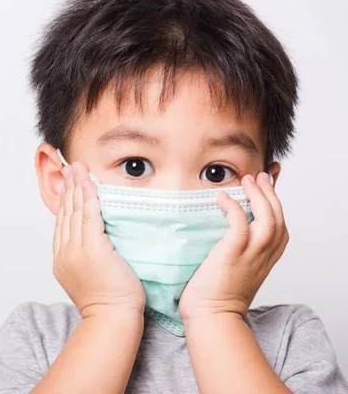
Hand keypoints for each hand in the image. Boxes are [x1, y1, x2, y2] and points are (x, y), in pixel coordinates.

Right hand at [53, 162, 145, 318]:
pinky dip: (89, 198)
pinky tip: (90, 184)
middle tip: (70, 167)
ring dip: (77, 187)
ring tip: (78, 169)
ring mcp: (76, 250)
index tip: (68, 184)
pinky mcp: (93, 249)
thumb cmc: (108, 302)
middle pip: (65, 213)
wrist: (111, 318)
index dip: (64, 201)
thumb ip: (86, 256)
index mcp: (62, 259)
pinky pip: (89, 217)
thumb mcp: (89, 276)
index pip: (62, 223)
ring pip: (75, 212)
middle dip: (68, 188)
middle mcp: (65, 252)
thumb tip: (96, 241)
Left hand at [179, 172, 288, 321]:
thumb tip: (225, 229)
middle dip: (271, 194)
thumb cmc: (216, 295)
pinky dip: (235, 208)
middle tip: (260, 176)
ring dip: (259, 197)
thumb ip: (237, 249)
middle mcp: (263, 256)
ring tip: (248, 180)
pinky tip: (223, 198)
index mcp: (265, 259)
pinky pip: (240, 225)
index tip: (268, 184)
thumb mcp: (234, 268)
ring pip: (267, 220)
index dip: (276, 203)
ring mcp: (250, 256)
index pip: (280, 226)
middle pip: (278, 218)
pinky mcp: (233, 255)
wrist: (211, 316)